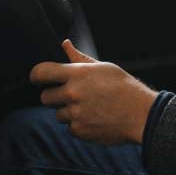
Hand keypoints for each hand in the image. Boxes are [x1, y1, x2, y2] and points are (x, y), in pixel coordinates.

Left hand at [29, 39, 157, 144]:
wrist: (139, 113)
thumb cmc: (122, 86)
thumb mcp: (103, 67)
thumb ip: (79, 58)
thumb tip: (65, 44)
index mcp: (78, 74)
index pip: (41, 72)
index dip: (36, 75)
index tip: (40, 78)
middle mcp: (73, 93)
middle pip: (45, 96)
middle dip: (56, 95)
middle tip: (75, 94)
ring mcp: (74, 113)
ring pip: (58, 113)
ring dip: (69, 111)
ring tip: (91, 106)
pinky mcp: (78, 130)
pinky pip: (69, 127)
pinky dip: (79, 123)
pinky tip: (95, 117)